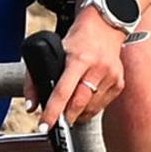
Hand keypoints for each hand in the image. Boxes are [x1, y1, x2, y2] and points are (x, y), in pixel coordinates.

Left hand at [40, 6, 127, 126]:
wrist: (105, 26)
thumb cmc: (78, 40)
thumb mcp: (53, 51)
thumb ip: (36, 78)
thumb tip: (32, 107)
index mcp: (79, 59)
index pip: (63, 92)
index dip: (53, 111)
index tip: (45, 125)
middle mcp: (97, 68)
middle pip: (79, 104)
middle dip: (66, 117)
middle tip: (58, 120)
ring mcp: (111, 76)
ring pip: (90, 109)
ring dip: (78, 114)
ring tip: (71, 108)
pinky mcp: (119, 83)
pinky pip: (102, 106)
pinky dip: (90, 108)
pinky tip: (86, 99)